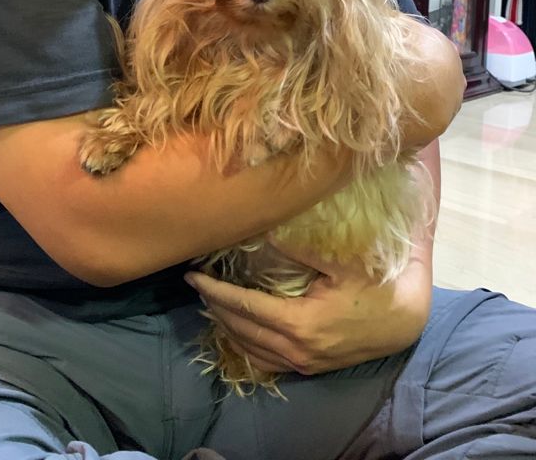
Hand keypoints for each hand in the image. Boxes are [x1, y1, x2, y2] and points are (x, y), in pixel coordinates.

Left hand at [185, 248, 431, 376]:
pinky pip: (267, 362)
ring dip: (226, 327)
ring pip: (250, 349)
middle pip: (241, 329)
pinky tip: (237, 329)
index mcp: (301, 323)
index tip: (193, 276)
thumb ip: (301, 247)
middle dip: (215, 307)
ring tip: (211, 303)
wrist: (404, 322)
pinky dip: (246, 346)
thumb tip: (264, 229)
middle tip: (197, 284)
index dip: (215, 292)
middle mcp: (297, 349)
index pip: (244, 307)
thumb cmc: (374, 286)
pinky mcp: (310, 367)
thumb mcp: (341, 262)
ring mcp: (304, 362)